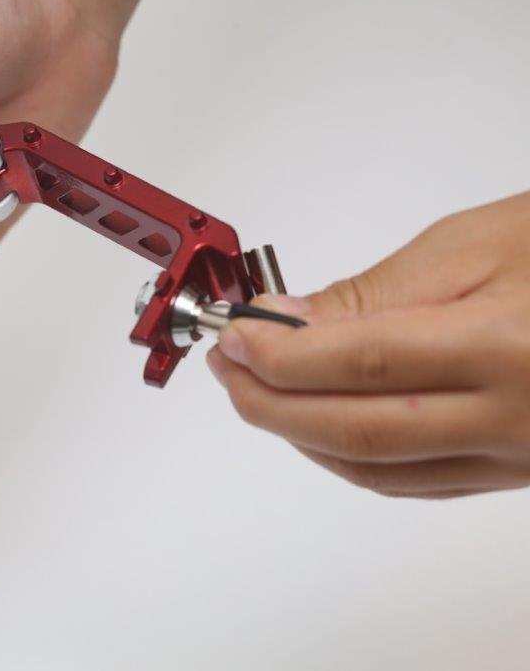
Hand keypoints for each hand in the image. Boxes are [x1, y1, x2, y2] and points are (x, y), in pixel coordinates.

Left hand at [206, 191, 529, 498]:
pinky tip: (318, 428)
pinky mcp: (518, 474)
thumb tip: (288, 323)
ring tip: (260, 393)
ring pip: (379, 470)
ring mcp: (518, 458)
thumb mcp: (479, 245)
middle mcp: (516, 419)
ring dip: (302, 437)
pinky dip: (352, 459)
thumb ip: (378, 294)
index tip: (235, 336)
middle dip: (272, 405)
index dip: (281, 356)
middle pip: (357, 432)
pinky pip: (415, 484)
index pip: (359, 363)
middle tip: (229, 369)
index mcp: (507, 350)